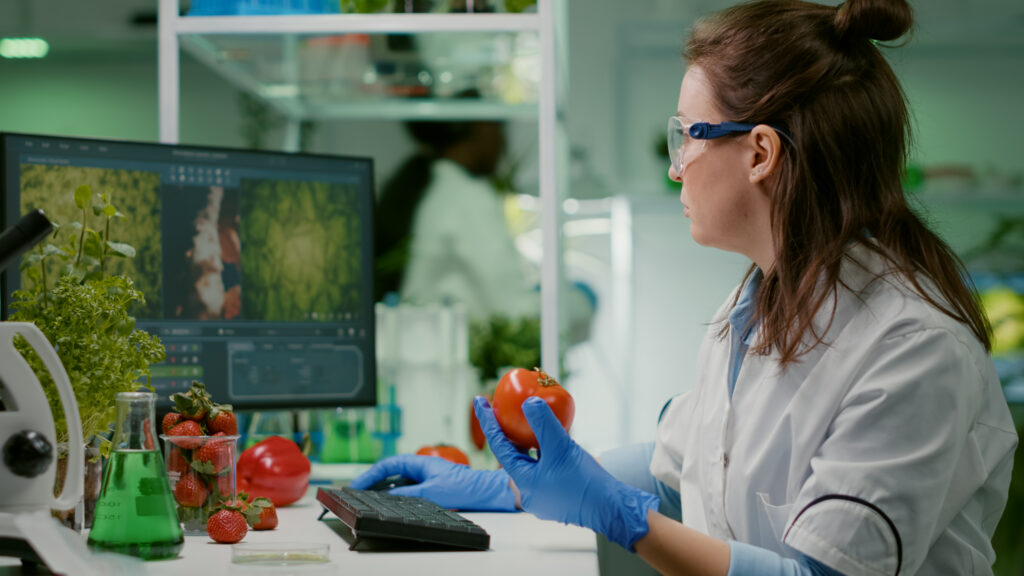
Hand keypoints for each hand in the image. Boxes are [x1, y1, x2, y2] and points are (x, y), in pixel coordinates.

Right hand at [350, 454, 516, 511]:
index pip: (388, 465)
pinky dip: (397, 496)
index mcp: (420, 463)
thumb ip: (407, 494)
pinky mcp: (432, 489)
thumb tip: (387, 496)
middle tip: (356, 492)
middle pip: (390, 473)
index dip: (370, 474)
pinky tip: (390, 504)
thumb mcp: (431, 492)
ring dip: (383, 489)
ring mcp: (426, 478)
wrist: (487, 492)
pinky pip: (408, 491)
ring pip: (398, 483)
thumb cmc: (464, 487)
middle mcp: (422, 468)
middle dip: (373, 481)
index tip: (356, 484)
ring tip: (368, 498)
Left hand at [474, 396, 658, 550]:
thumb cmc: (585, 483)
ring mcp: (543, 494)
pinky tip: (553, 439)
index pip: (498, 445)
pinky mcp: (558, 494)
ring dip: (528, 441)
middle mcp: (529, 490)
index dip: (488, 420)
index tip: (480, 400)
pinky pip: (544, 467)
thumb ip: (543, 423)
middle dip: (509, 430)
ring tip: (529, 421)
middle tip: (504, 408)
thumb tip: (528, 402)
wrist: (611, 508)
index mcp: (522, 481)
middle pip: (513, 454)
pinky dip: (544, 451)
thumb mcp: (561, 447)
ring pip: (530, 461)